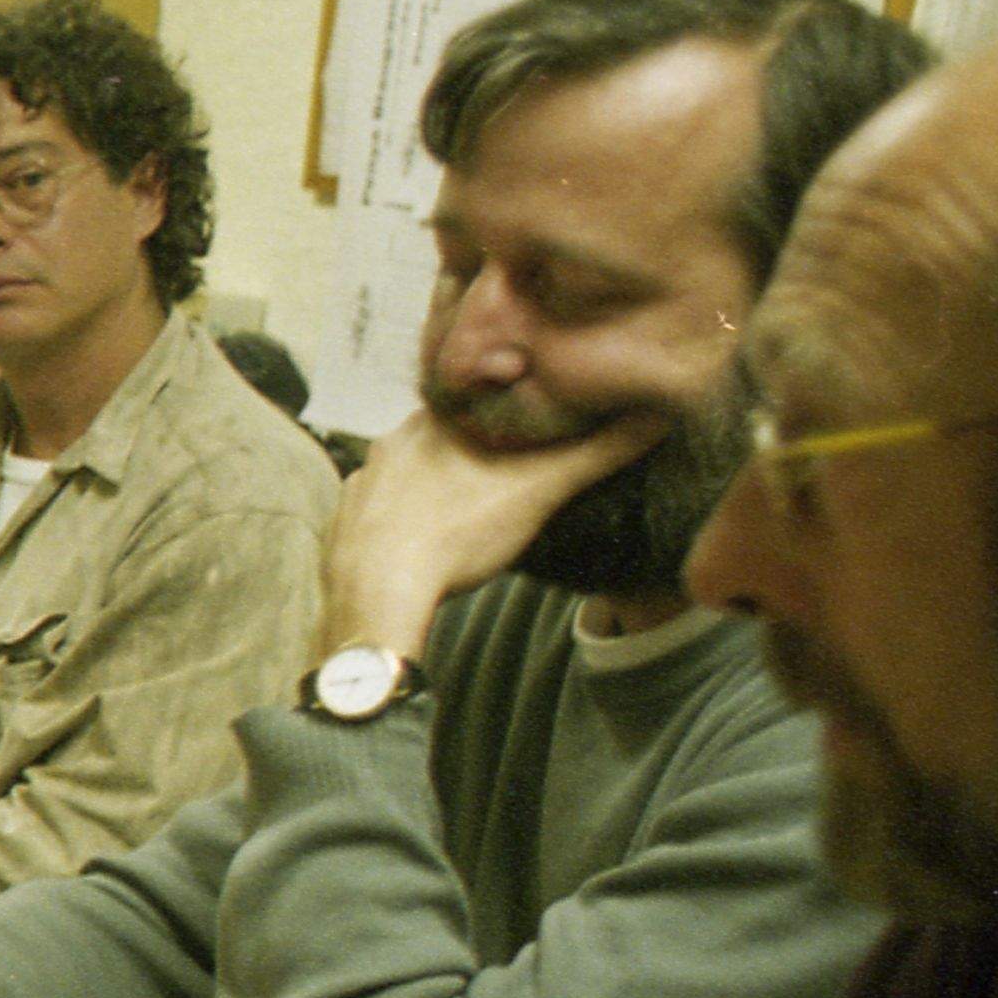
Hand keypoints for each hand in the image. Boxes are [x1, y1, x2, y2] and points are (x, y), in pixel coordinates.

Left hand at [316, 404, 673, 656]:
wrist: (380, 595)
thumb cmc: (458, 534)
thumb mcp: (539, 489)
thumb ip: (596, 453)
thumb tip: (657, 416)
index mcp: (430, 422)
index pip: (471, 402)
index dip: (501, 415)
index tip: (523, 432)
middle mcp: (386, 444)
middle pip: (436, 439)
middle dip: (465, 454)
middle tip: (498, 478)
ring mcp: (357, 485)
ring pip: (401, 475)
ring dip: (428, 489)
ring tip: (461, 514)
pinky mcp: (340, 526)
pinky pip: (373, 514)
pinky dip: (395, 524)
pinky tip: (417, 543)